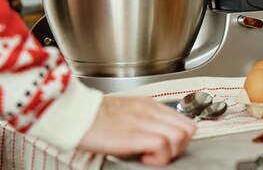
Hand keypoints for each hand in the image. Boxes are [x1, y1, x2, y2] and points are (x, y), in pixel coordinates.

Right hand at [78, 96, 195, 165]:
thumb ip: (145, 120)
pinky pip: (163, 145)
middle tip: (161, 154)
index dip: (180, 139)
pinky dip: (159, 157)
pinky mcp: (134, 135)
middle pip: (188, 129)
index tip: (167, 148)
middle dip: (179, 147)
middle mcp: (151, 110)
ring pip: (180, 136)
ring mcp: (144, 121)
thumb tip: (156, 136)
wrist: (74, 114)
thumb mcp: (127, 112)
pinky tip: (143, 157)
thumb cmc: (94, 116)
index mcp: (150, 104)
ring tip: (151, 156)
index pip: (184, 120)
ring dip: (170, 152)